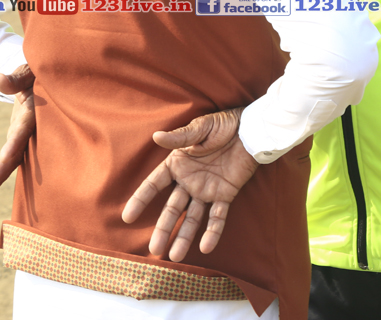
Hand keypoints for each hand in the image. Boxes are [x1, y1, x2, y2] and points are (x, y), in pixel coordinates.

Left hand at [0, 63, 35, 197]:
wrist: (49, 78)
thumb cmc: (41, 71)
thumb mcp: (31, 69)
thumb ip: (17, 78)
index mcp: (35, 111)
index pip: (24, 128)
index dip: (15, 142)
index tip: (4, 157)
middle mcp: (32, 126)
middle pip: (18, 150)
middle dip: (2, 170)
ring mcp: (27, 132)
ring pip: (16, 155)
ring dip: (0, 173)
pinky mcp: (23, 133)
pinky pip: (15, 152)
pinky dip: (4, 167)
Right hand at [122, 108, 258, 259]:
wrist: (252, 129)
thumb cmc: (224, 124)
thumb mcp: (201, 127)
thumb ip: (180, 137)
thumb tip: (155, 136)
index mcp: (178, 164)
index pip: (155, 184)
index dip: (141, 199)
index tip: (128, 218)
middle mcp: (189, 180)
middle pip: (172, 208)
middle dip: (163, 229)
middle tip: (154, 250)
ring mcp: (207, 190)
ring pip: (193, 218)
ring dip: (184, 237)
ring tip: (175, 257)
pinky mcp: (225, 194)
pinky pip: (218, 216)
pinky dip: (213, 232)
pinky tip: (206, 248)